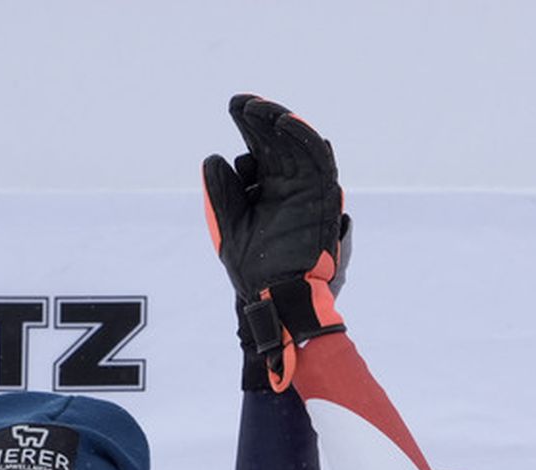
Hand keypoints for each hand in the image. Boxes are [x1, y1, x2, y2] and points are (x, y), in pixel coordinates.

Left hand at [201, 93, 350, 390]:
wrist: (278, 299)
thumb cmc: (253, 271)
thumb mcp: (229, 227)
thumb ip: (222, 195)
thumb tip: (214, 158)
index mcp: (267, 191)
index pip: (261, 148)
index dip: (249, 124)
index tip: (235, 106)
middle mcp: (289, 188)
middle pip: (278, 142)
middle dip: (262, 119)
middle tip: (243, 103)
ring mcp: (306, 192)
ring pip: (298, 147)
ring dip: (282, 123)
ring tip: (261, 109)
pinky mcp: (321, 199)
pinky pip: (318, 162)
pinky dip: (305, 141)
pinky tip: (286, 122)